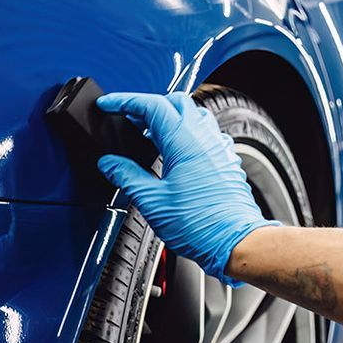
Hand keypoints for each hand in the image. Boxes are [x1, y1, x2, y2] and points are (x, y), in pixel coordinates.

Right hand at [94, 92, 277, 282]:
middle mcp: (204, 137)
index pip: (151, 105)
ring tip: (148, 134)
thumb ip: (126, 175)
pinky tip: (174, 151)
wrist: (234, 241)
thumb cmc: (200, 224)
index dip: (124, 101)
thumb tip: (110, 163)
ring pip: (193, 114)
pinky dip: (186, 131)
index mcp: (184, 140)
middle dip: (148, 105)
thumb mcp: (151, 200)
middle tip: (127, 118)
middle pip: (175, 101)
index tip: (108, 104)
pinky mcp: (225, 159)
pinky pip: (205, 132)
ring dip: (169, 117)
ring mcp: (218, 147)